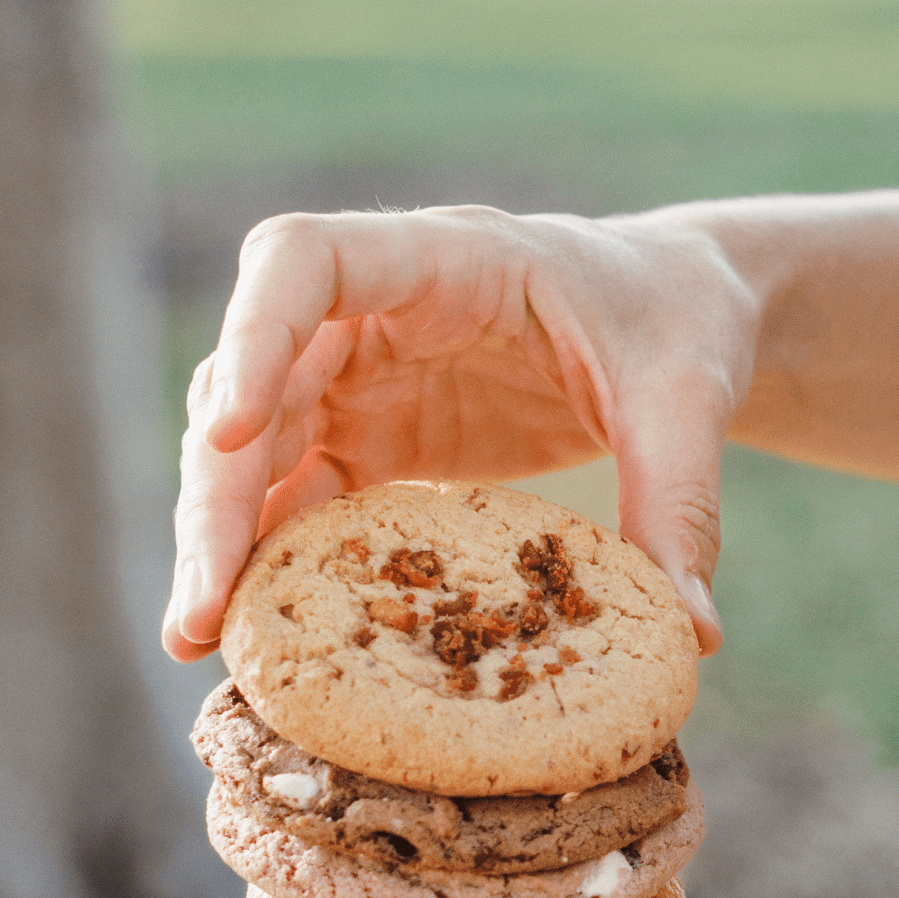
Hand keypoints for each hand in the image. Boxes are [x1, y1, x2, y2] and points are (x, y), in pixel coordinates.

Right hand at [165, 205, 760, 662]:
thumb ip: (681, 504)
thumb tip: (696, 637)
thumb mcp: (687, 401)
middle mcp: (378, 313)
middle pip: (253, 381)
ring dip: (224, 538)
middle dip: (219, 492)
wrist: (677, 321)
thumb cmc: (678, 323)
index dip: (253, 333)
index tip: (229, 427)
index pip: (306, 260)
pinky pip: (300, 496)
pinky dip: (270, 559)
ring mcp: (364, 379)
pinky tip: (253, 634)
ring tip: (202, 638)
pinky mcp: (374, 442)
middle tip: (206, 606)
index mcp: (446, 259)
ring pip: (255, 448)